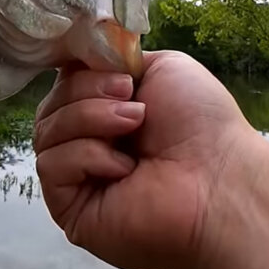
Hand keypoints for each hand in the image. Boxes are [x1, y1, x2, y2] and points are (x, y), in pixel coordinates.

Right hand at [32, 50, 265, 268]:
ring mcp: (75, 179)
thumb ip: (112, 60)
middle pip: (50, 106)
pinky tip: (123, 168)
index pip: (62, 85)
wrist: (221, 181)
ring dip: (89, 120)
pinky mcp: (68, 209)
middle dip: (86, 93)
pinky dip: (85, 156)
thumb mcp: (160, 68)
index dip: (78, 73)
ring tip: (133, 125)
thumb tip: (76, 59)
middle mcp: (87, 145)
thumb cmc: (202, 125)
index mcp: (105, 115)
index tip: (115, 71)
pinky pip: (50, 165)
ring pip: (46, 132)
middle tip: (131, 100)